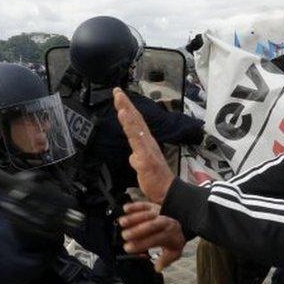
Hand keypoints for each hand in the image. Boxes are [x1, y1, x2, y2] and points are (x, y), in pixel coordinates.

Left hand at [113, 88, 174, 203]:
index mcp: (146, 143)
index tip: (120, 98)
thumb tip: (132, 157)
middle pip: (136, 119)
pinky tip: (124, 117)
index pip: (136, 123)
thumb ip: (136, 159)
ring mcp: (147, 148)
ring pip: (135, 126)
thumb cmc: (156, 180)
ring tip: (119, 100)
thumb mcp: (142, 167)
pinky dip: (130, 126)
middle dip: (126, 104)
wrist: (166, 192)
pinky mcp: (146, 157)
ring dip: (127, 112)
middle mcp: (148, 142)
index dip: (128, 109)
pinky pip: (136, 139)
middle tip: (117, 91)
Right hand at [118, 202, 184, 271]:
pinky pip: (144, 204)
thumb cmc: (173, 240)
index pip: (155, 239)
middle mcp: (165, 222)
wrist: (180, 225)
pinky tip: (125, 208)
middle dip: (137, 230)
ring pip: (147, 213)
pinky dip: (135, 206)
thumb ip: (165, 260)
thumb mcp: (174, 252)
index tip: (128, 248)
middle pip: (152, 225)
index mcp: (170, 235)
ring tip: (122, 223)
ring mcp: (159, 213)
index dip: (141, 244)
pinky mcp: (153, 206)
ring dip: (133, 217)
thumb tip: (157, 268)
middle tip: (124, 235)